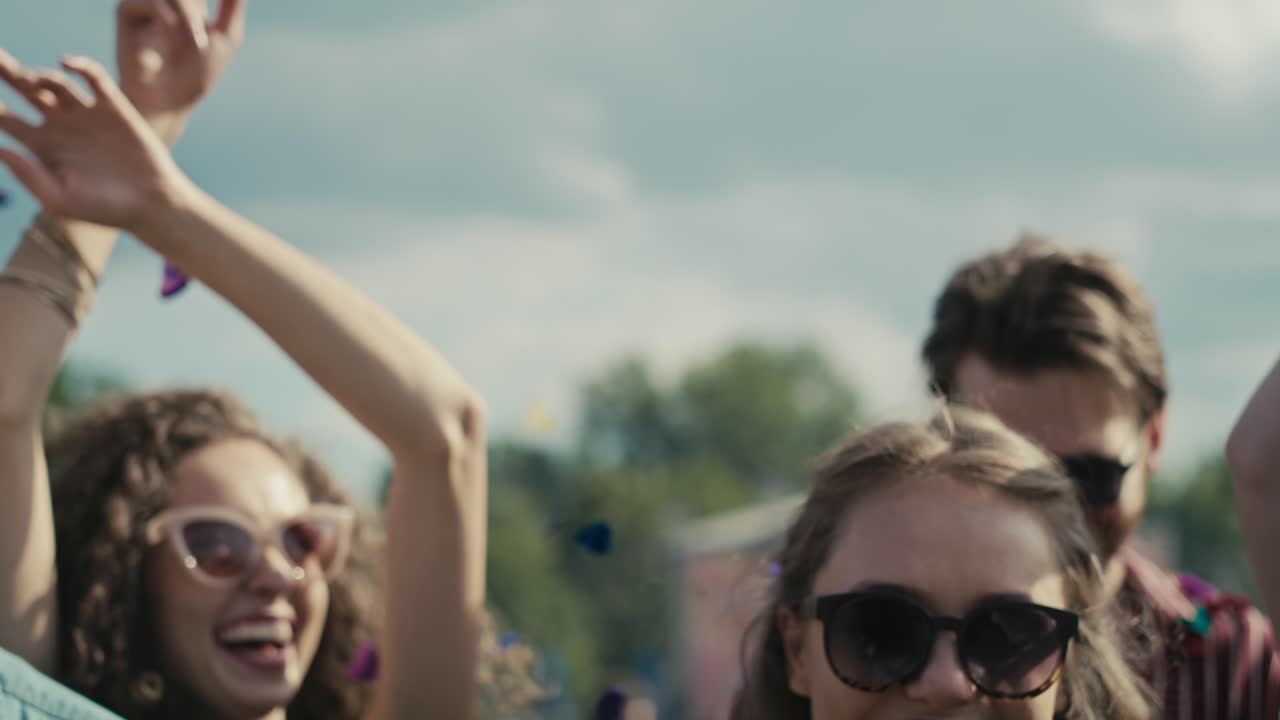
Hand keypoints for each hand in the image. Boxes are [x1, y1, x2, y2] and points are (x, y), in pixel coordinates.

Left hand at [0, 52, 189, 231]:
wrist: (151, 204)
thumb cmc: (104, 210)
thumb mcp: (60, 201)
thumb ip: (29, 175)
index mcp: (42, 146)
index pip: (5, 118)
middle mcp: (61, 126)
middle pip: (25, 90)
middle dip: (6, 71)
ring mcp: (86, 115)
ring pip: (54, 82)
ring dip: (40, 75)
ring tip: (31, 80)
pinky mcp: (114, 107)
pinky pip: (93, 77)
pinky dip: (80, 66)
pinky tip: (66, 63)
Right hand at [116, 0, 244, 142]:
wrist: (167, 102)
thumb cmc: (197, 75)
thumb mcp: (226, 38)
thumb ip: (232, 7)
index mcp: (191, 4)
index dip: (200, 0)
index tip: (204, 25)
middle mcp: (167, 0)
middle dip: (193, 9)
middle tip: (200, 31)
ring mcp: (146, 3)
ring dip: (186, 12)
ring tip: (195, 40)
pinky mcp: (126, 12)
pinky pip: (147, 1)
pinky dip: (166, 15)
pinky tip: (174, 34)